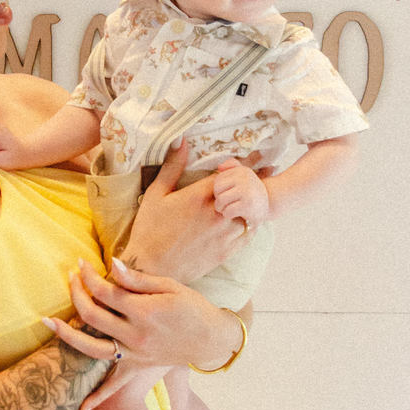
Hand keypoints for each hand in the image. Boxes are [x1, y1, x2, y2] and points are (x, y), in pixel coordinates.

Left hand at [51, 258, 244, 373]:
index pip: (106, 292)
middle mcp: (136, 336)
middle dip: (77, 293)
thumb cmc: (193, 307)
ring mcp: (134, 355)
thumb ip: (137, 279)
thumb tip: (111, 265)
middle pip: (94, 315)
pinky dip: (95, 399)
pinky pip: (112, 387)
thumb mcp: (170, 287)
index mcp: (145, 312)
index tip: (81, 263)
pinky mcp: (136, 368)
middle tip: (71, 277)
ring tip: (48, 321)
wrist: (211, 338)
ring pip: (92, 349)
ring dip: (68, 335)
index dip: (90, 276)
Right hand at [125, 141, 250, 283]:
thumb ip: (172, 166)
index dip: (238, 166)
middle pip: (245, 190)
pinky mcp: (227, 251)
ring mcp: (225, 233)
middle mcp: (217, 213)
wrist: (152, 269)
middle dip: (249, 182)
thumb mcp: (156, 194)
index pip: (231, 173)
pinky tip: (244, 218)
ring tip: (252, 197)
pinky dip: (249, 223)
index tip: (247, 161)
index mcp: (200, 196)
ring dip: (251, 203)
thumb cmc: (150, 229)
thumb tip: (180, 140)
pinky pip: (249, 232)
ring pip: (251, 211)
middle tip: (259, 175)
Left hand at [212, 159, 270, 227]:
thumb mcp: (244, 176)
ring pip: (221, 201)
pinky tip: (236, 214)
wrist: (270, 206)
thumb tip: (220, 167)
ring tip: (229, 209)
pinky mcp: (248, 204)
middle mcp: (245, 178)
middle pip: (217, 189)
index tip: (227, 195)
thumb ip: (232, 167)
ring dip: (222, 208)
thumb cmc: (252, 192)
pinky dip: (228, 215)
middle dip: (218, 199)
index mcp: (242, 170)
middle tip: (226, 204)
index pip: (218, 180)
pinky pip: (227, 211)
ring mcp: (246, 191)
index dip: (218, 190)